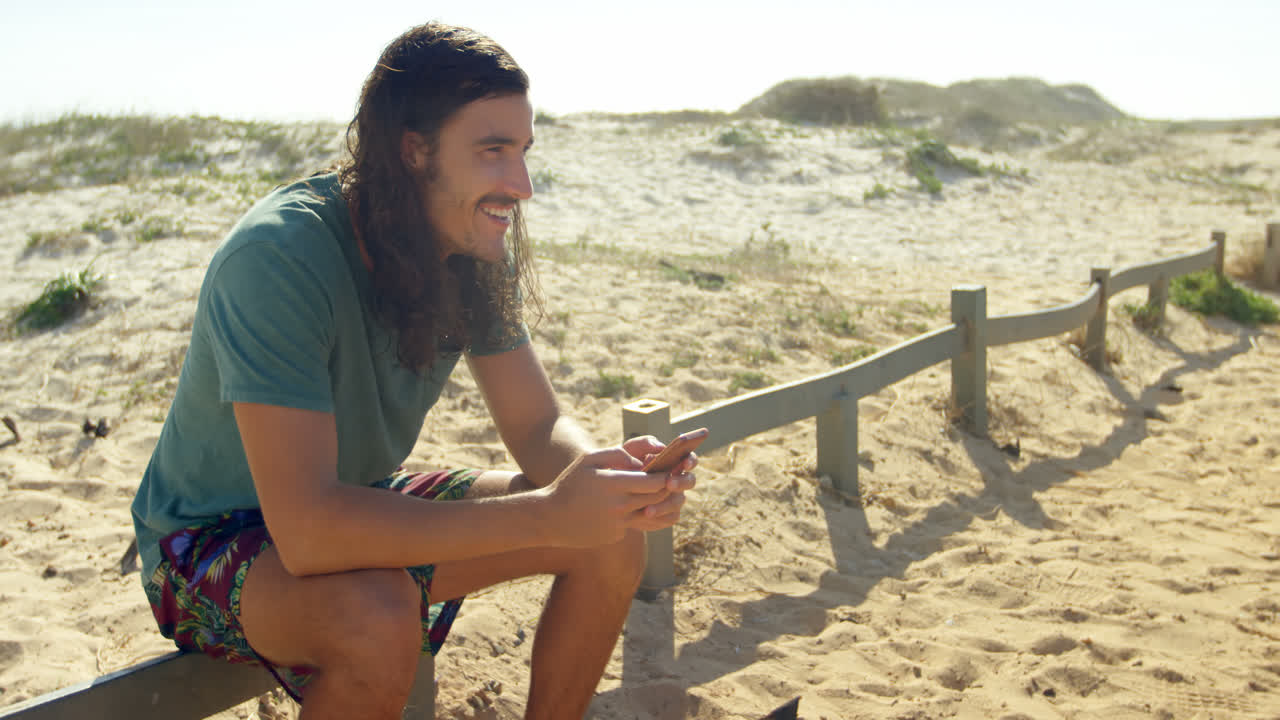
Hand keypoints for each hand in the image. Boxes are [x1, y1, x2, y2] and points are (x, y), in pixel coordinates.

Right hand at [542, 447, 677, 546]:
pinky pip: (633, 524)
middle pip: (656, 498)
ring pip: (649, 513)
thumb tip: (639, 462)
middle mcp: (620, 506)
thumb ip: (616, 454)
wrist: (550, 518)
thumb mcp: (588, 460)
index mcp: (614, 484)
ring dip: (656, 504)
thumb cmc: (569, 484)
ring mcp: (619, 524)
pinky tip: (627, 508)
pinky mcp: (616, 536)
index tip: (670, 470)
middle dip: (667, 489)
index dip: (666, 476)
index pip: (654, 482)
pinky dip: (634, 515)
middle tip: (671, 481)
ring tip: (655, 493)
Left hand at [620, 435, 697, 526]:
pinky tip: (645, 516)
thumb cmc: (625, 465)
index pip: (689, 459)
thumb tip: (661, 447)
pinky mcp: (668, 515)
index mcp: (673, 462)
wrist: (612, 492)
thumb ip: (644, 443)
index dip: (691, 460)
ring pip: (679, 501)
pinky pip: (670, 518)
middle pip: (690, 481)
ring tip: (648, 509)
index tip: (685, 463)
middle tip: (669, 484)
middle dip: (681, 482)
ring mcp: (674, 498)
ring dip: (665, 505)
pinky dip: (659, 517)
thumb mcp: (630, 451)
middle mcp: (677, 480)